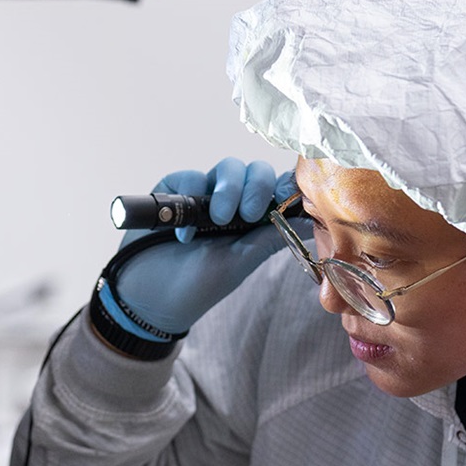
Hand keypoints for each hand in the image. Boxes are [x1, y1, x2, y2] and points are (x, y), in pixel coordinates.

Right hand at [101, 158, 296, 338]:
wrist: (149, 299)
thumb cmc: (198, 286)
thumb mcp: (240, 263)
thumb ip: (272, 237)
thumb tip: (316, 223)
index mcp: (254, 220)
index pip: (278, 189)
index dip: (287, 186)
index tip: (288, 198)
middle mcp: (232, 202)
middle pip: (256, 171)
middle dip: (256, 186)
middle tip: (247, 214)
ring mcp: (203, 195)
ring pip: (228, 167)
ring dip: (228, 188)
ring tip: (217, 219)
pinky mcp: (173, 192)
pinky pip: (189, 176)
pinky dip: (189, 197)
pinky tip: (185, 232)